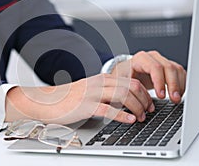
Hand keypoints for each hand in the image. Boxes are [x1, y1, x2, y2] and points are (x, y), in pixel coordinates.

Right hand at [5, 73, 153, 124]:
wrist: (49, 101)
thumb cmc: (70, 98)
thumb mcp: (91, 90)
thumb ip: (107, 91)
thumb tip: (126, 100)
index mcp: (102, 78)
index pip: (131, 81)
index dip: (144, 93)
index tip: (148, 104)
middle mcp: (99, 83)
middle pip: (131, 86)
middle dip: (144, 100)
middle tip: (148, 111)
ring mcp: (92, 93)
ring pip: (123, 96)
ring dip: (136, 107)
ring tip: (140, 117)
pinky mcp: (86, 106)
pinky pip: (108, 109)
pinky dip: (122, 115)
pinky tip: (129, 120)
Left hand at [111, 51, 186, 102]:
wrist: (125, 73)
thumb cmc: (122, 77)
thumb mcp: (121, 81)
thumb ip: (128, 88)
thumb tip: (133, 99)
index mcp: (140, 59)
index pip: (154, 67)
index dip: (160, 81)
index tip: (161, 95)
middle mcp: (152, 58)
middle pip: (168, 67)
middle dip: (173, 85)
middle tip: (173, 99)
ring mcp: (161, 61)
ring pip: (176, 69)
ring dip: (179, 85)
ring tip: (176, 99)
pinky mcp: (167, 67)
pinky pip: (180, 73)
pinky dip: (181, 83)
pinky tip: (178, 93)